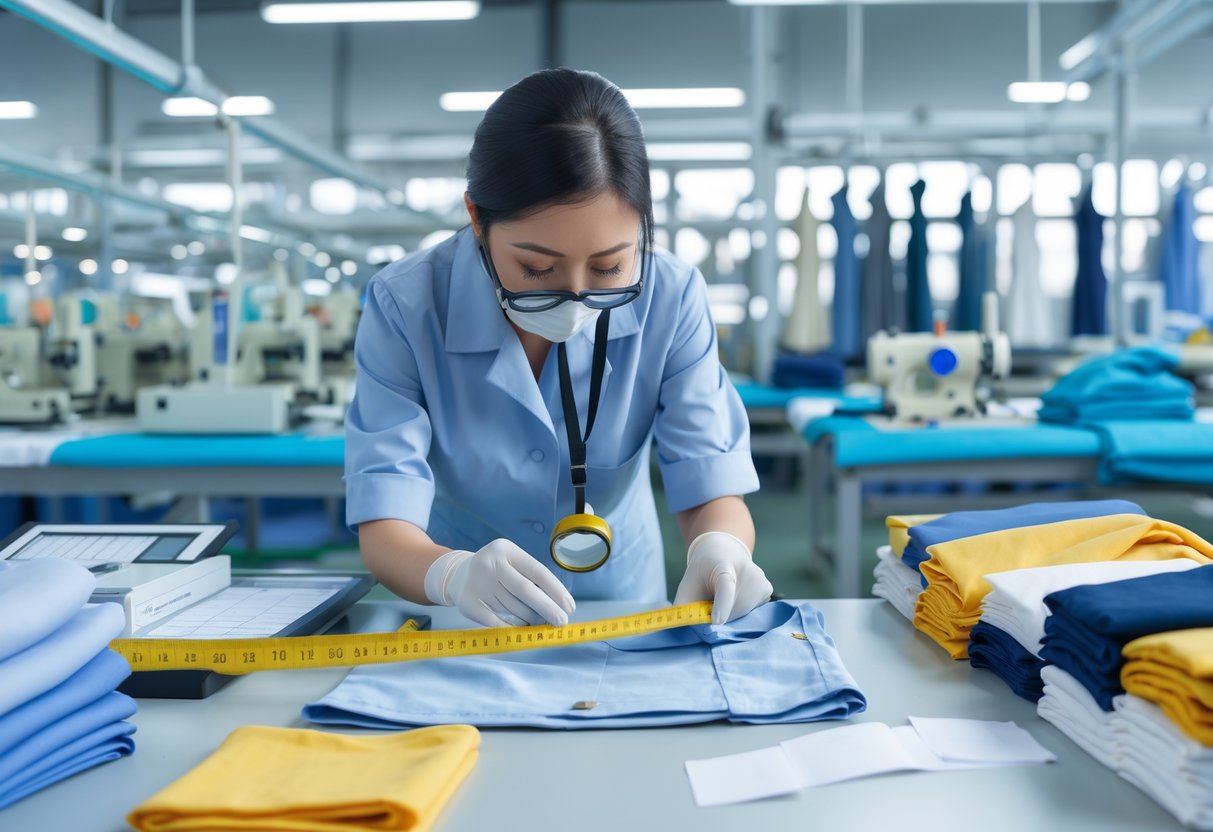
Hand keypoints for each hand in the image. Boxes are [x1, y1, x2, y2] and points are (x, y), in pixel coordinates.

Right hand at [424, 539, 575, 627]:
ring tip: (538, 623)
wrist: (458, 574)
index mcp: (506, 550)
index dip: (556, 591)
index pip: (537, 571)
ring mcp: (477, 583)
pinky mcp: (468, 603)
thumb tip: (556, 608)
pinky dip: (513, 628)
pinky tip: (522, 629)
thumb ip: (532, 581)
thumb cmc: (497, 571)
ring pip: (514, 609)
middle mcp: (490, 564)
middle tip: (562, 622)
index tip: (569, 607)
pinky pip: (498, 622)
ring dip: (531, 620)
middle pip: (526, 591)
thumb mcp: (512, 564)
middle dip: (548, 609)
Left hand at [673, 532, 771, 624]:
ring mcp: (759, 579)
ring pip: (744, 614)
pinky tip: (736, 598)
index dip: (722, 605)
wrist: (722, 553)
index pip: (725, 587)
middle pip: (734, 608)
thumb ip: (683, 608)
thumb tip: (683, 628)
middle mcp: (746, 570)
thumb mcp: (688, 585)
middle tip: (711, 604)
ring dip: (731, 616)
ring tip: (723, 598)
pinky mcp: (767, 588)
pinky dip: (741, 612)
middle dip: (720, 617)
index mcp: (723, 566)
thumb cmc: (702, 575)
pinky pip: (752, 612)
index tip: (716, 622)